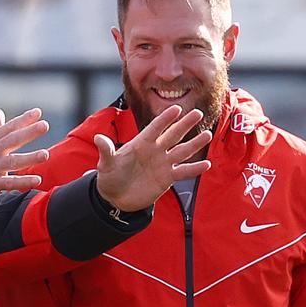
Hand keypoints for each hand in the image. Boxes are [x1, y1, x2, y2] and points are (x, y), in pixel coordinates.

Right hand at [0, 108, 50, 207]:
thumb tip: (0, 112)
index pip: (8, 127)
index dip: (23, 120)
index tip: (38, 112)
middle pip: (12, 140)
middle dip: (28, 132)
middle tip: (44, 125)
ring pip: (13, 161)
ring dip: (30, 158)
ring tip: (45, 154)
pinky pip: (9, 183)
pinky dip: (23, 182)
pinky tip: (36, 180)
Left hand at [94, 105, 212, 211]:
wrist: (115, 198)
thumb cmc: (110, 177)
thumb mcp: (106, 164)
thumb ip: (106, 151)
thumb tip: (98, 138)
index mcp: (141, 143)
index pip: (155, 128)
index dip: (165, 119)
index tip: (176, 108)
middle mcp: (154, 150)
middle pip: (172, 135)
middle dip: (184, 125)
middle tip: (197, 113)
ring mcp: (162, 163)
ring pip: (181, 151)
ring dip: (194, 144)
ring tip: (207, 135)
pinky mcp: (167, 178)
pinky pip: (183, 171)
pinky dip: (194, 169)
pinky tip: (206, 165)